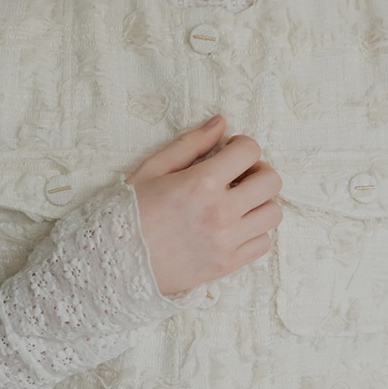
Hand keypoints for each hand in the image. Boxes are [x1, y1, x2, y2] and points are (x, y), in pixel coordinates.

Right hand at [126, 116, 282, 295]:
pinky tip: (236, 225)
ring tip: (239, 201)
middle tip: (239, 174)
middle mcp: (221, 212)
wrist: (114, 263)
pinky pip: (264, 243)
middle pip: (271, 181)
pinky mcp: (227, 265)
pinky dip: (256, 231)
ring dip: (260, 202)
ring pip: (273, 213)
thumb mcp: (154, 169)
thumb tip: (221, 123)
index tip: (229, 151)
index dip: (242, 145)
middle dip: (258, 170)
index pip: (250, 151)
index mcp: (202, 183)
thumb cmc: (130, 212)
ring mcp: (227, 242)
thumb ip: (191, 144)